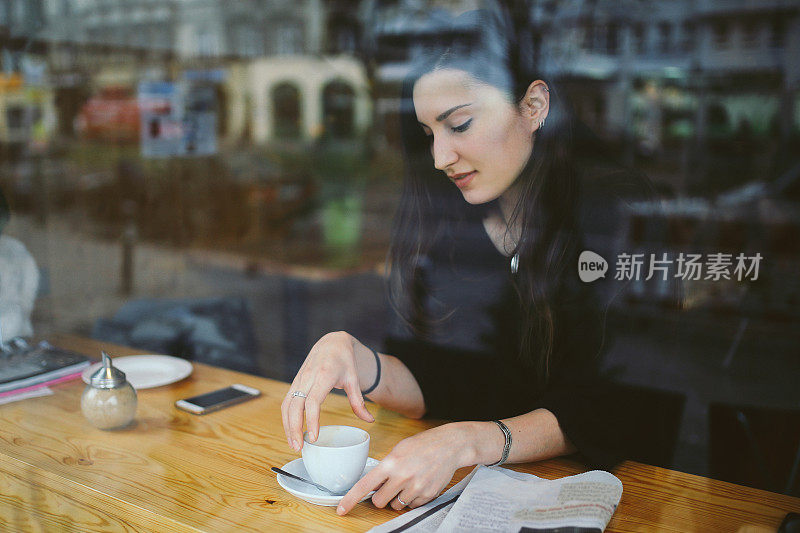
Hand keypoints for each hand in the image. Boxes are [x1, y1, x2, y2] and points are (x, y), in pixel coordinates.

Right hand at [281, 331, 374, 450]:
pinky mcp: (295, 382)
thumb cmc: (344, 360)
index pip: (313, 402)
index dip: (311, 421)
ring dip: (287, 426)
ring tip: (293, 444)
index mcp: (324, 376)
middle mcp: (307, 377)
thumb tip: (369, 420)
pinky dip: (286, 418)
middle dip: (294, 428)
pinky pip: (286, 402)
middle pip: (295, 406)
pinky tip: (291, 432)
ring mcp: (299, 380)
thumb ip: (359, 401)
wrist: (331, 343)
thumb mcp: (354, 378)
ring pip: (287, 405)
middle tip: (299, 448)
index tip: (313, 437)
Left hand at [336, 423, 474, 514]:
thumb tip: (373, 483)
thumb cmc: (423, 444)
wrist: (451, 445)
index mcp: (391, 463)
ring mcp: (416, 488)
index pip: (365, 485)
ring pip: (395, 506)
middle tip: (389, 486)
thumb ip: (386, 466)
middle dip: (381, 497)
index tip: (341, 509)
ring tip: (408, 481)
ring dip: (397, 498)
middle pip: (379, 501)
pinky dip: (412, 499)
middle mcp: (402, 477)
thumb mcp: (399, 449)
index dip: (351, 499)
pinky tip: (419, 484)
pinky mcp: (428, 495)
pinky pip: (411, 506)